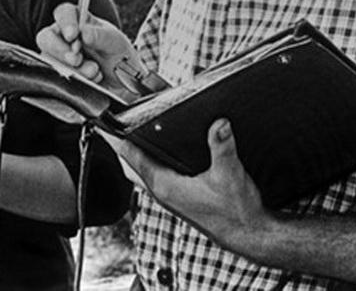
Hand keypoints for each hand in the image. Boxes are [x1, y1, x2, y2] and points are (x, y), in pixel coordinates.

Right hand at [36, 2, 146, 94]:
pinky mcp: (59, 73)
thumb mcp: (115, 42)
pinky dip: (75, 79)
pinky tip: (92, 79)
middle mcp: (64, 36)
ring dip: (73, 68)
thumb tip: (84, 33)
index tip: (73, 35)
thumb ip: (101, 36)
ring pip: (50, 60)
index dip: (65, 23)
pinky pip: (57, 76)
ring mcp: (59, 55)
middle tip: (77, 59)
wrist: (123, 79)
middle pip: (46, 37)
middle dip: (61, 50)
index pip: (64, 13)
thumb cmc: (118, 53)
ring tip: (94, 70)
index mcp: (78, 19)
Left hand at [106, 119, 264, 250]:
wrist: (250, 233)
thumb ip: (221, 146)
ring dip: (140, 152)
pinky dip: (154, 160)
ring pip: (145, 170)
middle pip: (134, 163)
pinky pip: (158, 174)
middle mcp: (163, 192)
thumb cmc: (236, 212)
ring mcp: (171, 195)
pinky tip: (164, 150)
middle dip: (126, 143)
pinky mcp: (181, 196)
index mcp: (165, 186)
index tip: (105, 124)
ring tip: (137, 130)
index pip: (133, 159)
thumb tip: (218, 123)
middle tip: (119, 121)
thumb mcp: (228, 174)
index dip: (118, 140)